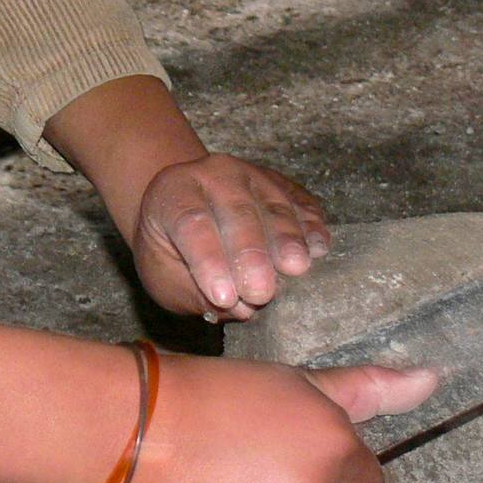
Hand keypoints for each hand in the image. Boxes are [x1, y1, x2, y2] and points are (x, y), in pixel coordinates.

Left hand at [129, 153, 329, 321]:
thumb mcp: (163, 273)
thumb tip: (242, 308)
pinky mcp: (284, 185)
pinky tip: (319, 248)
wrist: (188, 207)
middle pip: (237, 211)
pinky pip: (302, 202)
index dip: (209, 261)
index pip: (191, 224)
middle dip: (251, 254)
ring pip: (273, 205)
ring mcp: (252, 175)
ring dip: (287, 239)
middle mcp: (213, 174)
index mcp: (173, 192)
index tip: (223, 297)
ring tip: (296, 269)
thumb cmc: (171, 249)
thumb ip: (194, 291)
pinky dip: (311, 225)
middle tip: (261, 292)